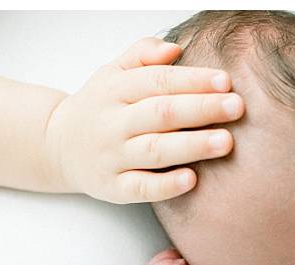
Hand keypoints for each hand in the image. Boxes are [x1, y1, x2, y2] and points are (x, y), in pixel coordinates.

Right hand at [45, 37, 243, 203]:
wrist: (57, 146)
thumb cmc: (99, 107)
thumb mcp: (113, 73)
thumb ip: (142, 55)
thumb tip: (175, 48)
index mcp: (116, 89)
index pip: (158, 81)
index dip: (192, 80)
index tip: (226, 81)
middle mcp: (113, 122)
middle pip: (160, 113)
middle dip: (201, 109)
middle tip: (236, 107)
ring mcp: (112, 156)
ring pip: (154, 150)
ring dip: (191, 146)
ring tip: (225, 141)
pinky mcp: (113, 187)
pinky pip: (140, 187)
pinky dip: (166, 185)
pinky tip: (192, 180)